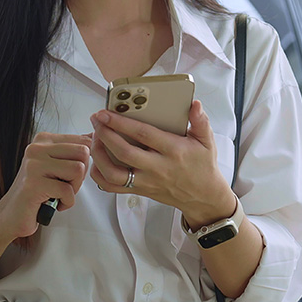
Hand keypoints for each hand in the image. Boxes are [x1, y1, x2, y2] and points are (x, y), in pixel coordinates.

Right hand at [0, 133, 90, 241]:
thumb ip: (73, 150)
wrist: (11, 215)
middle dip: (81, 175)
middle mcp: (37, 148)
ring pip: (77, 169)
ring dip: (74, 189)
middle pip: (83, 153)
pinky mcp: (33, 184)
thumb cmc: (38, 190)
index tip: (69, 175)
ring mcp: (33, 165)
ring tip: (59, 194)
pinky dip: (67, 202)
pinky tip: (54, 204)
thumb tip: (95, 136)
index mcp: (44, 140)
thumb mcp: (56, 164)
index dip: (85, 163)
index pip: (84, 141)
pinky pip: (67, 190)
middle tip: (66, 186)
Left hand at [89, 100, 235, 226]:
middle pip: (124, 153)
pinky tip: (97, 159)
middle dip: (105, 135)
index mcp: (173, 151)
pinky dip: (100, 174)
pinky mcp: (140, 190)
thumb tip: (194, 104)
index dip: (122, 123)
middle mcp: (157, 168)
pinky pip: (113, 187)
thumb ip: (200, 121)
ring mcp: (146, 181)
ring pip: (114, 173)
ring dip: (99, 155)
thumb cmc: (203, 166)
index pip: (143, 135)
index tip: (107, 112)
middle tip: (96, 120)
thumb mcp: (207, 141)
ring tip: (94, 138)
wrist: (203, 196)